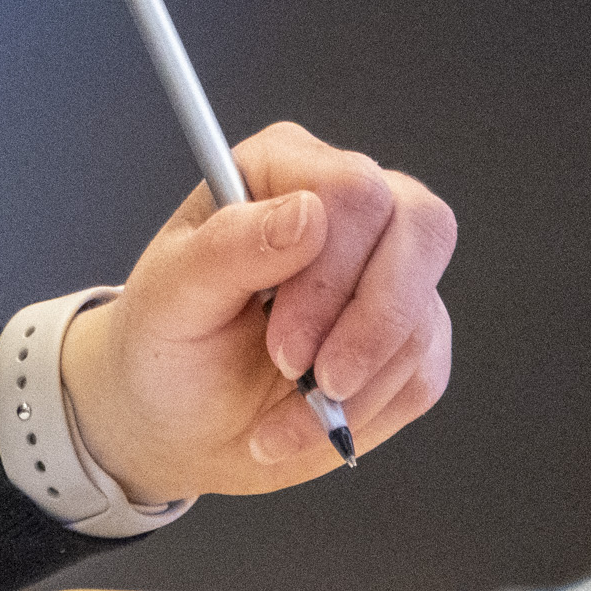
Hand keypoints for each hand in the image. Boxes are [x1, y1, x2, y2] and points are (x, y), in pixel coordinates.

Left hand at [58, 121, 454, 500]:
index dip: (330, 274)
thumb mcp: (172, 297)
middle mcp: (346, 205)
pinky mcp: (409, 333)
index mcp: (282, 169)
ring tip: (286, 412)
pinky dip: (366, 413)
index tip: (285, 345)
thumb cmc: (167, 342)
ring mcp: (387, 268)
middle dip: (368, 325)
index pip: (354, 190)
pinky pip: (422, 373)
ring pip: (421, 314)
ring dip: (357, 386)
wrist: (181, 420)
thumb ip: (230, 246)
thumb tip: (307, 214)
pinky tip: (310, 421)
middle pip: (422, 230)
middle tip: (312, 381)